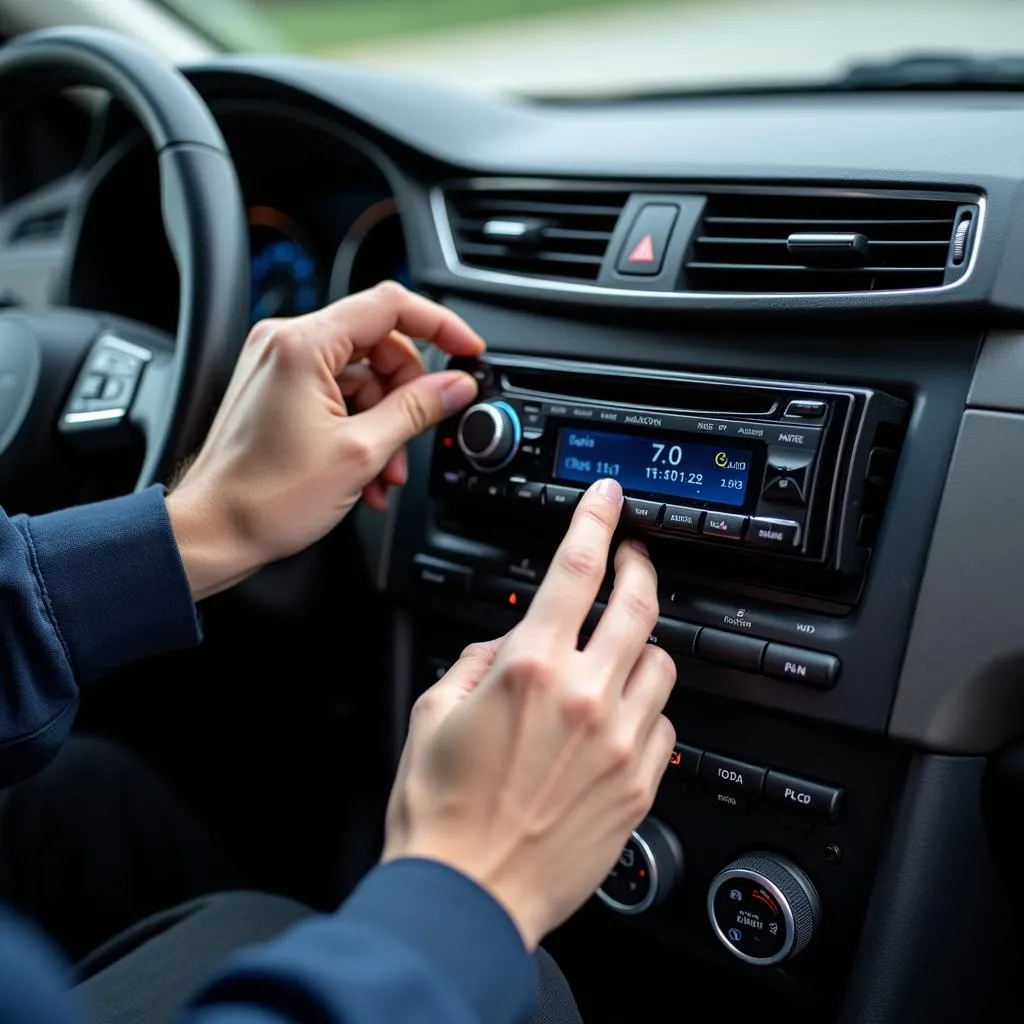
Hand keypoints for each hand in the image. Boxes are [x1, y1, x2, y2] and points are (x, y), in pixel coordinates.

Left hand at [166, 282, 483, 599]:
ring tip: (385, 473)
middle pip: (379, 345)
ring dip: (386, 424)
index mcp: (303, 344)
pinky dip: (361, 430)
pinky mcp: (278, 392)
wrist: (214, 532)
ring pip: (362, 377)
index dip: (439, 326)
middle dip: (407, 396)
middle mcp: (286, 344)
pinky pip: (338, 396)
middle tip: (418, 436)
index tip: (468, 350)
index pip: (390, 306)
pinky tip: (367, 473)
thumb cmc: (265, 498)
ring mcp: (280, 367)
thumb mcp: (362, 453)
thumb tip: (456, 385)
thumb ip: (417, 409)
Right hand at [382, 478, 677, 949]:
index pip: (575, 569)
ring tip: (620, 651)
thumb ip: (476, 659)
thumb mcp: (433, 711)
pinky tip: (619, 718)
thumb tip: (508, 641)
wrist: (468, 896)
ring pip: (662, 662)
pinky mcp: (639, 785)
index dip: (595, 521)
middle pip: (638, 604)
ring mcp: (620, 742)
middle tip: (634, 557)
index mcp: (528, 669)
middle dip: (639, 567)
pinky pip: (666, 723)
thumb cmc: (440, 811)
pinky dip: (647, 708)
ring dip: (642, 645)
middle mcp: (584, 698)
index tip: (608, 499)